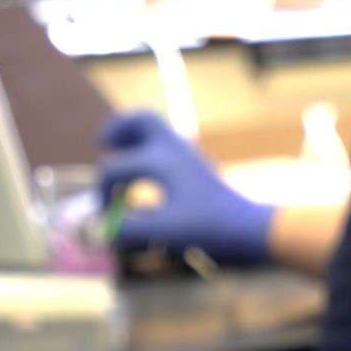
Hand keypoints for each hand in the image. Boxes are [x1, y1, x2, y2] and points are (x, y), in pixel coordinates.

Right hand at [96, 110, 274, 263]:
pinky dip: (149, 148)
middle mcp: (172, 149)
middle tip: (104, 141)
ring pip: (155, 128)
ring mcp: (186, 154)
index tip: (109, 213)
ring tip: (118, 149)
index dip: (103, 191)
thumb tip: (105, 231)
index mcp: (160, 161)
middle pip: (142, 119)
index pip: (114, 168)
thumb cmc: (208, 227)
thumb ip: (130, 230)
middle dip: (119, 127)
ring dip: (134, 135)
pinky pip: (166, 143)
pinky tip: (146, 172)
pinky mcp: (195, 164)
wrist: (248, 226)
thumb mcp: (165, 231)